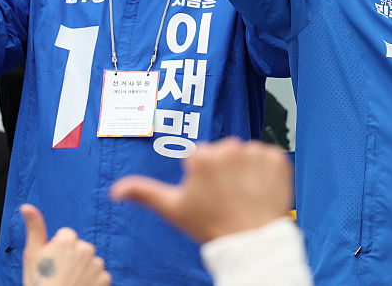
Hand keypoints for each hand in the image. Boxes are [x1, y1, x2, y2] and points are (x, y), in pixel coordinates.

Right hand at [21, 204, 111, 285]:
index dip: (57, 251)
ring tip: (68, 282)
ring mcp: (97, 263)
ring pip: (89, 261)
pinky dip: (91, 282)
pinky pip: (99, 275)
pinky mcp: (105, 278)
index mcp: (68, 239)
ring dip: (82, 270)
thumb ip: (34, 227)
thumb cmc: (39, 283)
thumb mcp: (32, 255)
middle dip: (70, 259)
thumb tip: (26, 206)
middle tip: (58, 274)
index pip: (66, 237)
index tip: (51, 263)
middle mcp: (86, 247)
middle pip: (79, 248)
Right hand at [110, 138, 291, 243]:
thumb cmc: (211, 226)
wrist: (251, 242)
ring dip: (245, 169)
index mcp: (202, 156)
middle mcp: (229, 148)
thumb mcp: (173, 210)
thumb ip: (143, 192)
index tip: (209, 194)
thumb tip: (115, 190)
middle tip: (226, 196)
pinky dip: (266, 171)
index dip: (203, 177)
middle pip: (224, 152)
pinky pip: (269, 158)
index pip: (200, 157)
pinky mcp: (277, 159)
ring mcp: (256, 153)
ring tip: (243, 194)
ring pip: (246, 154)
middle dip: (224, 169)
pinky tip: (259, 189)